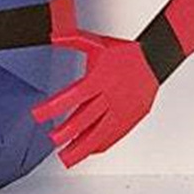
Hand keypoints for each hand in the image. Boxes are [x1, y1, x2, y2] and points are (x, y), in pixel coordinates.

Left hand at [31, 33, 158, 167]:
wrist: (155, 58)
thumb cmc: (125, 52)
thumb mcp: (97, 42)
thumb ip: (73, 39)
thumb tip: (53, 36)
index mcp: (99, 78)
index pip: (72, 96)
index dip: (53, 107)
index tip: (37, 115)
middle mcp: (110, 96)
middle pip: (85, 119)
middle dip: (67, 132)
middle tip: (53, 141)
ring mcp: (121, 109)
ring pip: (99, 133)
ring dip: (82, 147)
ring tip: (67, 158)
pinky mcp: (131, 118)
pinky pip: (115, 135)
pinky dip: (101, 144)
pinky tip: (90, 151)